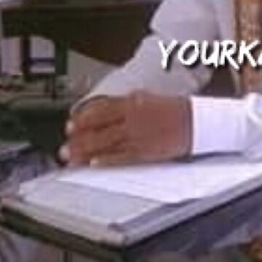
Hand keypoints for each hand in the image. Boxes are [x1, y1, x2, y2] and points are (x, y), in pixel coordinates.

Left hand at [59, 92, 191, 166]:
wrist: (196, 121)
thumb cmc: (174, 109)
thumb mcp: (147, 98)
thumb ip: (126, 103)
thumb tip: (105, 108)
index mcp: (132, 102)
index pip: (99, 110)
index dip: (81, 119)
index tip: (70, 125)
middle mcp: (131, 118)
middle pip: (97, 129)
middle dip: (78, 139)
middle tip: (65, 146)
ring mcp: (137, 135)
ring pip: (105, 144)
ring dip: (85, 152)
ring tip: (72, 158)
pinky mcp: (145, 151)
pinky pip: (120, 157)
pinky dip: (105, 160)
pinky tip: (94, 164)